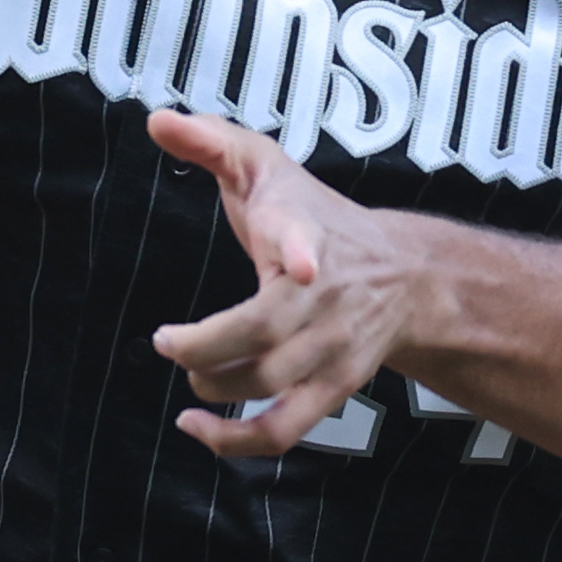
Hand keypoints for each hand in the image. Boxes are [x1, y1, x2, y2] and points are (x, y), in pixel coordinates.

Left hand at [146, 110, 435, 460]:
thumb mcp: (268, 166)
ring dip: (213, 384)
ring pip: (268, 384)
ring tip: (188, 366)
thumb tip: (157, 119)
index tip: (302, 264)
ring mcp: (331, 348)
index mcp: (306, 233)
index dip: (302, 249)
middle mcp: (323, 297)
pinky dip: (235, 442)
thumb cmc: (317, 217)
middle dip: (208, 343)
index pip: (306, 238)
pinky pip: (283, 431)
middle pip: (265, 330)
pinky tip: (196, 426)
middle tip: (167, 339)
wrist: (404, 276)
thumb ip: (212, 141)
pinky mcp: (332, 389)